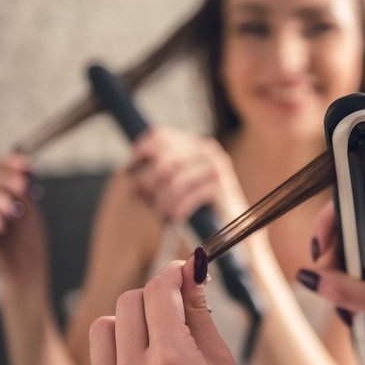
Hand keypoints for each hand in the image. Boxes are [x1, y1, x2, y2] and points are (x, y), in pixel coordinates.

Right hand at [0, 153, 47, 289]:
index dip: (6, 163)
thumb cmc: (25, 234)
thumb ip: (22, 185)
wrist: (27, 265)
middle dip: (3, 179)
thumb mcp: (26, 204)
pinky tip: (4, 225)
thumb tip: (24, 161)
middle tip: (23, 186)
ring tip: (16, 208)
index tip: (27, 163)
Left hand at [89, 250, 264, 364]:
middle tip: (179, 308)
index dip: (175, 273)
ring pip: (104, 328)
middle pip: (128, 302)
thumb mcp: (223, 364)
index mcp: (171, 364)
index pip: (159, 290)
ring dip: (130, 324)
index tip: (186, 271)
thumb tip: (193, 269)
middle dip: (156, 297)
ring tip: (158, 340)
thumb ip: (200, 312)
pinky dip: (120, 357)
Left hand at [127, 128, 245, 223]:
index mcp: (197, 145)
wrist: (237, 228)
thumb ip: (160, 174)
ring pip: (174, 183)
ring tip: (160, 213)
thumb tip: (128, 170)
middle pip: (164, 161)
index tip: (129, 168)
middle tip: (139, 195)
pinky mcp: (221, 187)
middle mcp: (208, 152)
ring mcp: (217, 168)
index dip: (140, 151)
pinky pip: (188, 198)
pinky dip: (177, 210)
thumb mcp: (180, 184)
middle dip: (147, 181)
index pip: (161, 137)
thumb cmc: (202, 207)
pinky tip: (175, 218)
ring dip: (162, 201)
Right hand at [303, 198, 364, 349]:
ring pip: (351, 247)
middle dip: (335, 260)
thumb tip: (309, 278)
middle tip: (330, 287)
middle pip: (350, 228)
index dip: (331, 224)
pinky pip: (359, 260)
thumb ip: (347, 291)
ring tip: (346, 306)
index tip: (319, 253)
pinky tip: (353, 307)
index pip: (357, 206)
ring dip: (341, 275)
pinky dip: (351, 281)